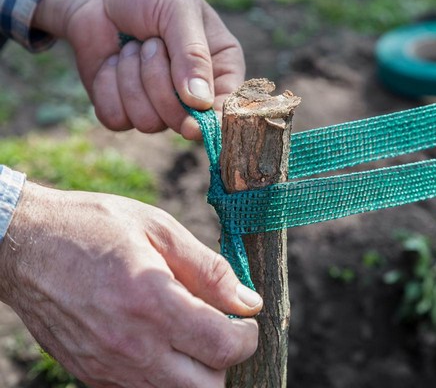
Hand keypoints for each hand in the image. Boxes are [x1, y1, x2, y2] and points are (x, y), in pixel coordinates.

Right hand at [0, 182, 261, 386]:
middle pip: (206, 387)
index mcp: (152, 302)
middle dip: (224, 362)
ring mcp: (107, 367)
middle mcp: (131, 345)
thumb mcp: (158, 230)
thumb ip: (209, 270)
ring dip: (195, 373)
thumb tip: (248, 301)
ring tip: (190, 336)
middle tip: (220, 330)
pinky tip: (159, 342)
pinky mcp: (91, 375)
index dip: (248, 338)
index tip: (246, 320)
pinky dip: (162, 377)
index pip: (223, 347)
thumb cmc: (93, 228)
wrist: (23, 245)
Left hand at [32, 0, 244, 139]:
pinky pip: (117, 118)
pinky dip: (107, 87)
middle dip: (158, 83)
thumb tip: (200, 102)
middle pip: (181, 121)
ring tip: (132, 48)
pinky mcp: (125, 112)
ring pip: (147, 122)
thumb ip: (193, 54)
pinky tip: (112, 63)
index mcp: (221, 70)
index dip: (211, 122)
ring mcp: (159, 108)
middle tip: (152, 44)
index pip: (226, 109)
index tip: (192, 125)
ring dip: (130, 79)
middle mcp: (194, 96)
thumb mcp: (178, 11)